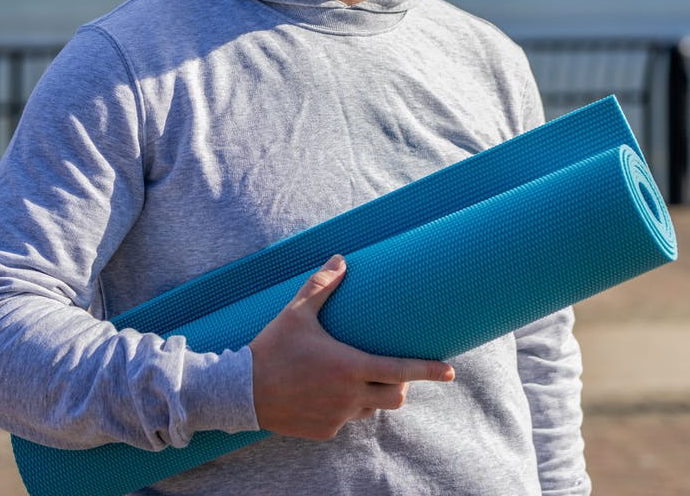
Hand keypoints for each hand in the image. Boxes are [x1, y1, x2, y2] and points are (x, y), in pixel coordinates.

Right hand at [248, 254, 454, 440]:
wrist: (238, 393)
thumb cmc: (271, 349)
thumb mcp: (296, 313)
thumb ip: (322, 286)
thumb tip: (341, 259)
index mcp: (349, 366)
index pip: (401, 370)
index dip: (429, 370)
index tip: (451, 370)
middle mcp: (349, 396)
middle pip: (396, 395)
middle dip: (400, 384)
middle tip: (390, 370)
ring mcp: (337, 417)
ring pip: (372, 409)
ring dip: (372, 395)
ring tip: (352, 378)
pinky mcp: (325, 431)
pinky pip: (347, 420)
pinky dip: (347, 408)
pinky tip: (327, 394)